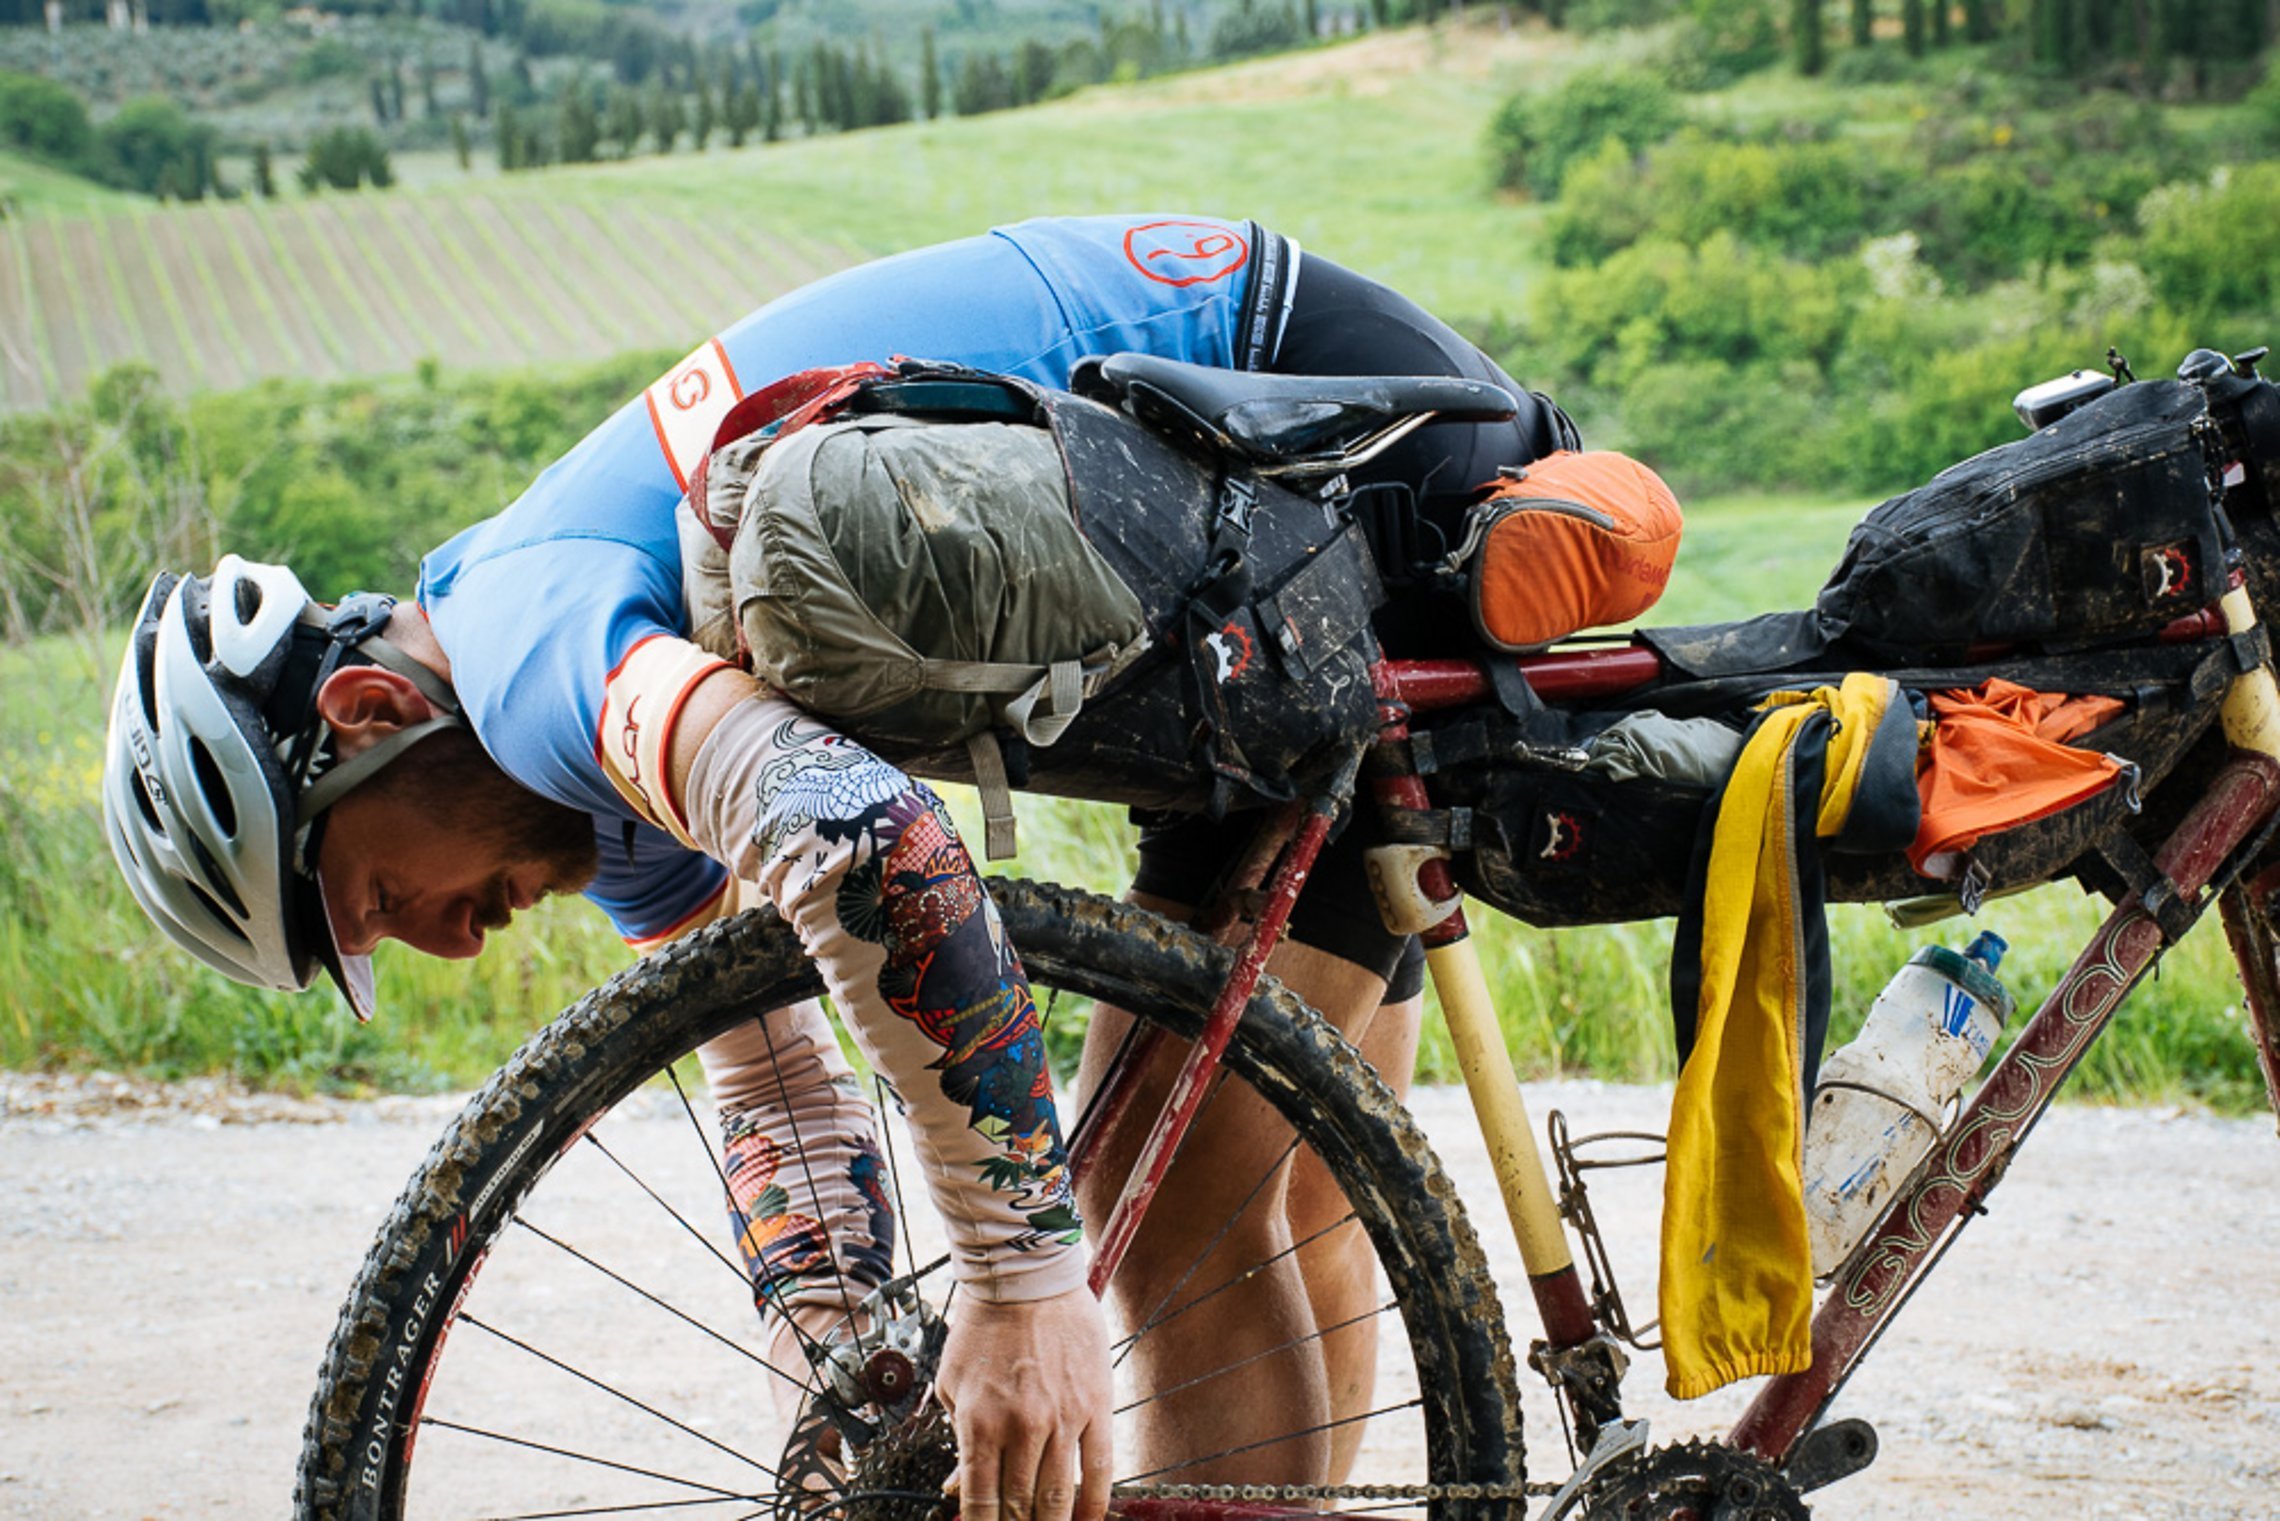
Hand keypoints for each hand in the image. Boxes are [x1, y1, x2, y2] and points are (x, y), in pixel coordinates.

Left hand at [934, 1286, 1113, 1520]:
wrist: (1026, 1278)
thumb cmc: (983, 1328)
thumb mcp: (952, 1383)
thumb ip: (958, 1439)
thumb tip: (959, 1488)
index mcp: (978, 1423)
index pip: (980, 1503)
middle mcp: (1020, 1427)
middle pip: (1020, 1506)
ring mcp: (1061, 1419)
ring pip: (1059, 1495)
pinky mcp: (1096, 1406)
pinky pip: (1100, 1468)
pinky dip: (1093, 1504)